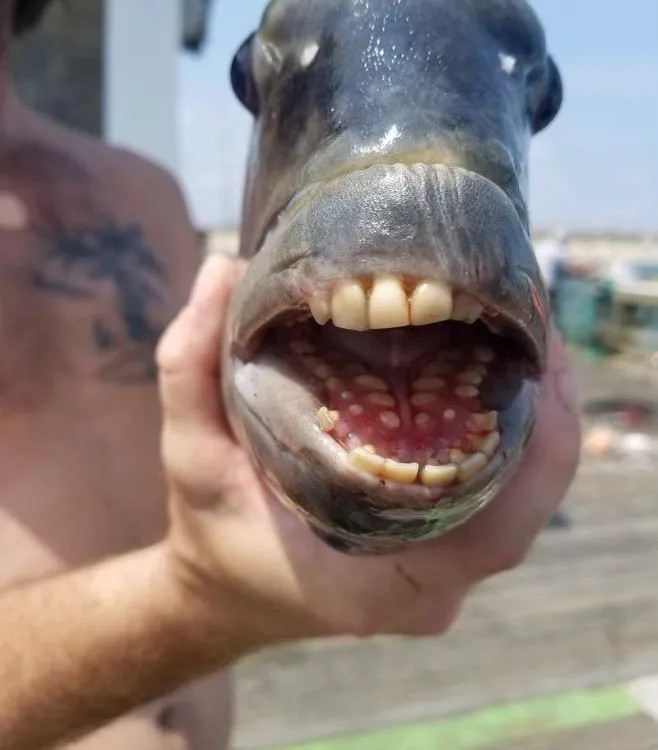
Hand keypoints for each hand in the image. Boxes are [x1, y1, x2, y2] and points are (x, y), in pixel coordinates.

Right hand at [156, 255, 579, 649]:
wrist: (225, 587)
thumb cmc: (211, 530)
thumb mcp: (188, 453)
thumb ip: (190, 364)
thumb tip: (225, 267)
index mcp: (374, 585)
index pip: (498, 535)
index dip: (543, 453)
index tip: (545, 361)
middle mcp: (427, 587)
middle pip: (524, 504)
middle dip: (546, 412)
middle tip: (536, 323)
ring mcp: (442, 570)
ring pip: (520, 496)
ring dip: (536, 416)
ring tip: (527, 335)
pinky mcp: (441, 546)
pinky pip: (500, 493)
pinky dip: (514, 435)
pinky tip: (501, 372)